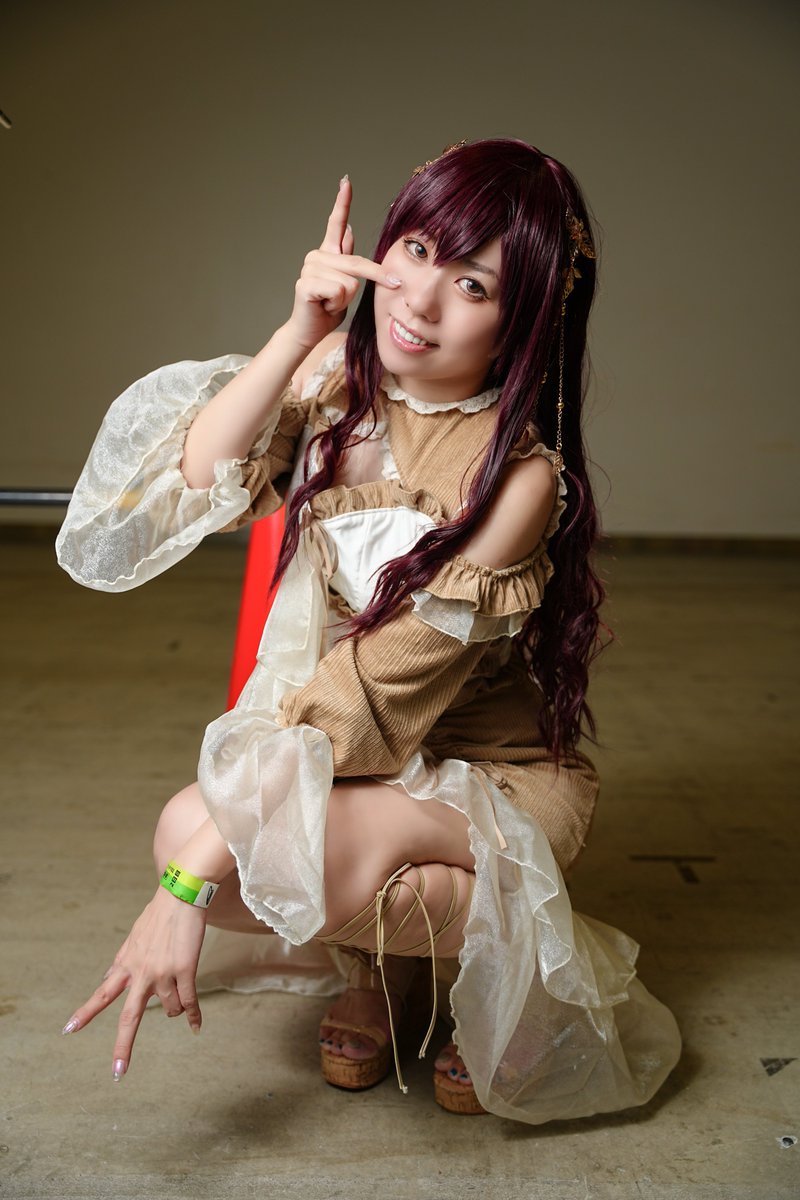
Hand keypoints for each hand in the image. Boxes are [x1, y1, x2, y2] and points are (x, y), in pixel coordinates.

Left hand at [61, 886, 207, 1079]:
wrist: (181, 896)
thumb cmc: (159, 915)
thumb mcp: (133, 939)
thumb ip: (123, 962)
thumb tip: (109, 979)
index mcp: (125, 964)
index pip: (102, 994)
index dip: (85, 1013)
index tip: (68, 1030)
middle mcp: (141, 974)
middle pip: (130, 1018)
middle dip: (123, 1047)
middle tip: (117, 1071)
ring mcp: (163, 974)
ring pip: (169, 1009)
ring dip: (174, 1010)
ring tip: (180, 1002)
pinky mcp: (184, 971)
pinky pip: (188, 1003)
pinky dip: (193, 1016)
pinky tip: (195, 1027)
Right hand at [284, 176, 399, 350]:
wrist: (309, 331)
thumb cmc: (327, 308)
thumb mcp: (345, 282)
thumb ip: (347, 258)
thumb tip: (351, 229)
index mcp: (327, 253)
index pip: (336, 223)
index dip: (342, 202)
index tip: (346, 181)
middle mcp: (316, 256)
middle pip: (357, 263)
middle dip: (374, 278)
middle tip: (371, 292)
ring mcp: (309, 268)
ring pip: (350, 282)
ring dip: (346, 300)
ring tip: (330, 303)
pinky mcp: (306, 284)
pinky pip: (340, 291)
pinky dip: (337, 305)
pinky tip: (323, 306)